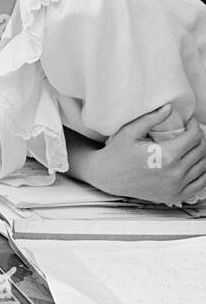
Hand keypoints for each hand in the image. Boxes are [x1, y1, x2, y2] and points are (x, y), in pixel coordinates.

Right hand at [90, 106, 205, 204]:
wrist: (107, 176)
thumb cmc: (117, 153)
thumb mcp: (130, 131)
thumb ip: (151, 118)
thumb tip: (169, 108)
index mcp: (165, 155)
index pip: (194, 137)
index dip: (194, 126)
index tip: (189, 121)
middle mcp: (174, 173)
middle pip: (201, 150)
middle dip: (199, 137)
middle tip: (190, 132)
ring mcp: (176, 186)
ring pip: (204, 166)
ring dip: (201, 153)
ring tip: (191, 146)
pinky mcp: (176, 196)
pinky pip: (201, 183)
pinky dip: (202, 172)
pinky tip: (194, 163)